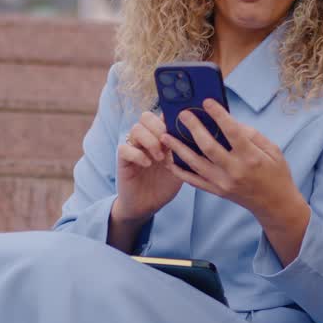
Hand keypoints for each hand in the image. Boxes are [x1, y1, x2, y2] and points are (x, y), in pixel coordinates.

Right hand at [110, 111, 183, 248]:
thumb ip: (185, 151)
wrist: (147, 206)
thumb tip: (200, 137)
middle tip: (168, 144)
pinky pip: (125, 148)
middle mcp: (145, 139)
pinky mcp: (123, 160)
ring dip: (150, 141)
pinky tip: (148, 164)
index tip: (181, 127)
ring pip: (136, 128)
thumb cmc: (164, 185)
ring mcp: (133, 148)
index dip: (170, 117)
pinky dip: (137, 154)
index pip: (162, 116)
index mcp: (160, 137)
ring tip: (160, 157)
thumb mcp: (180, 167)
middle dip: (159, 127)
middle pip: (146, 116)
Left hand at [160, 100, 310, 263]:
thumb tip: (229, 121)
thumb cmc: (276, 173)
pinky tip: (169, 160)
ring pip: (195, 164)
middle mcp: (235, 171)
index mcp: (251, 157)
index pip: (232, 132)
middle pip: (208, 147)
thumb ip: (252, 134)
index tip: (206, 101)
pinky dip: (180, 171)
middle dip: (193, 128)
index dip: (218, 115)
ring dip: (178, 148)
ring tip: (166, 135)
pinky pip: (194, 181)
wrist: (275, 204)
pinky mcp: (217, 192)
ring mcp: (224, 183)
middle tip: (182, 114)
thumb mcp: (273, 150)